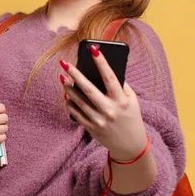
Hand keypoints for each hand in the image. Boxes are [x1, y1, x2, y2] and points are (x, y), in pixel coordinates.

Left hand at [59, 45, 147, 159]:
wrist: (131, 146)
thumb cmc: (131, 117)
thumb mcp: (132, 101)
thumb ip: (121, 86)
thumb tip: (105, 69)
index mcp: (122, 100)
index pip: (110, 77)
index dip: (101, 62)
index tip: (93, 49)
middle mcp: (110, 110)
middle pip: (89, 89)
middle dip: (75, 74)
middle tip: (64, 63)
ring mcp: (99, 120)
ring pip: (79, 101)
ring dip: (68, 88)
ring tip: (61, 77)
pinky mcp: (92, 128)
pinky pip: (76, 114)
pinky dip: (70, 103)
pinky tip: (66, 95)